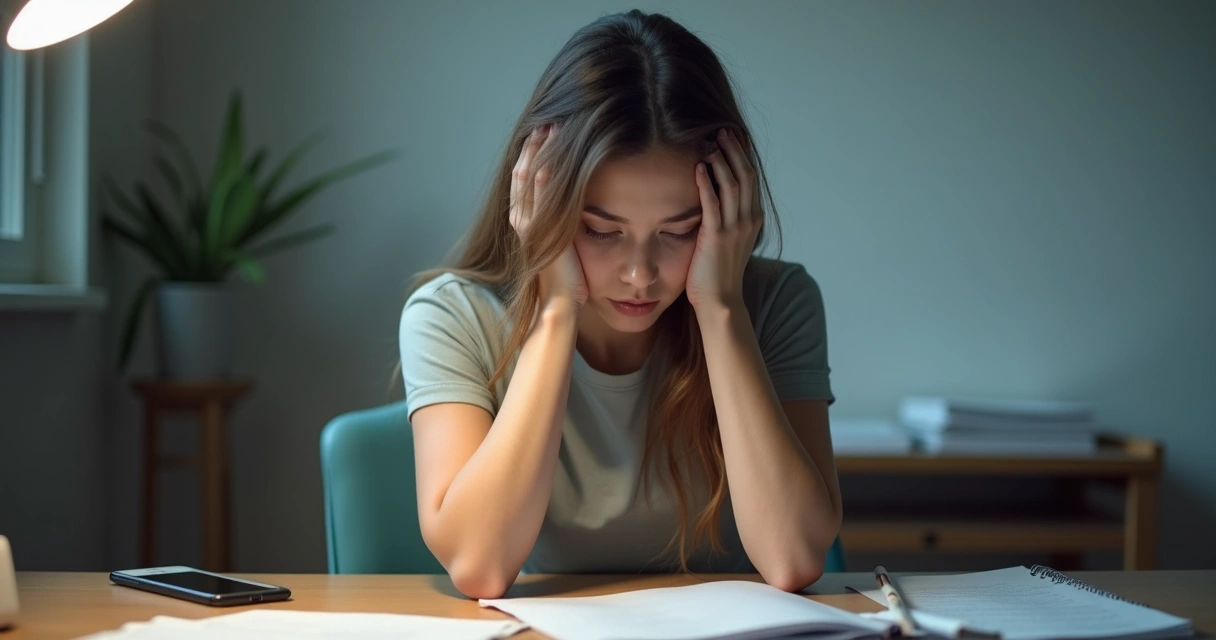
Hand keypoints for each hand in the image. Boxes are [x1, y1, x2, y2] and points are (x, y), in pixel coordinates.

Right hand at [510, 123, 587, 309]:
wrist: (558, 302)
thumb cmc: (564, 278)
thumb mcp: (559, 242)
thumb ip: (559, 221)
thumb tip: (571, 202)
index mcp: (524, 222)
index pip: (524, 180)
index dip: (531, 155)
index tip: (542, 133)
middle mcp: (521, 221)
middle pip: (522, 173)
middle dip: (533, 146)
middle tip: (545, 121)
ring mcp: (528, 226)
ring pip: (528, 180)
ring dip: (538, 153)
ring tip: (548, 128)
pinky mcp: (539, 232)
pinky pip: (539, 197)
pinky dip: (543, 174)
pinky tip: (550, 155)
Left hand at [685, 127, 761, 312]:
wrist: (720, 300)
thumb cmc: (718, 272)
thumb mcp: (728, 239)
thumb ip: (725, 217)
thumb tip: (713, 196)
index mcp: (752, 219)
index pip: (751, 179)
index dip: (742, 156)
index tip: (733, 137)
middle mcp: (748, 220)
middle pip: (745, 176)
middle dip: (734, 151)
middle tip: (722, 131)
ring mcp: (734, 229)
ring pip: (732, 185)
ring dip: (721, 161)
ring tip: (711, 142)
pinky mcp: (716, 238)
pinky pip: (713, 204)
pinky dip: (706, 184)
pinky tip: (699, 168)